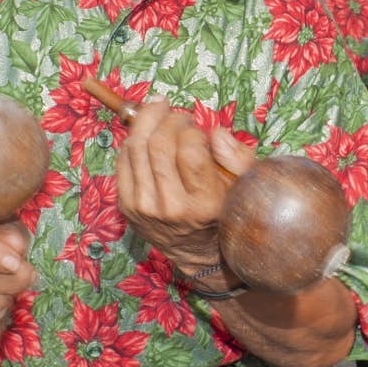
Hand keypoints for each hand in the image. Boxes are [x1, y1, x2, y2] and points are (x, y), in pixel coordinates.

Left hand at [114, 99, 255, 270]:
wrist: (197, 251)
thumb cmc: (223, 211)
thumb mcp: (244, 187)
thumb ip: (238, 157)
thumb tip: (216, 132)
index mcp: (205, 203)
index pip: (190, 150)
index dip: (192, 130)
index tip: (198, 129)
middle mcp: (171, 208)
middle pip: (159, 144)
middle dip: (169, 119)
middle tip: (179, 116)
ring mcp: (144, 208)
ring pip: (136, 147)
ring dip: (148, 122)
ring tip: (161, 115)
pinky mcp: (126, 207)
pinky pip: (123, 160)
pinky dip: (133, 140)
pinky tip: (146, 135)